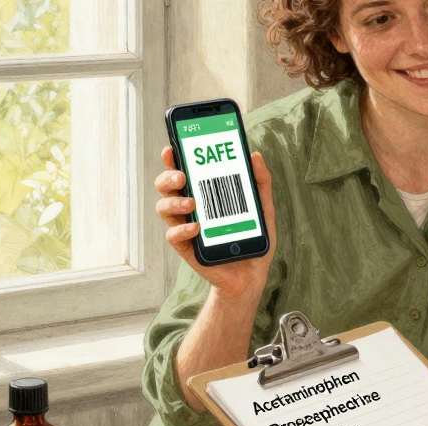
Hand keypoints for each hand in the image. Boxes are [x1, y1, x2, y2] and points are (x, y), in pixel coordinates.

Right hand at [154, 146, 277, 298]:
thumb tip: (255, 156)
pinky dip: (182, 229)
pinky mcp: (187, 248)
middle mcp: (190, 207)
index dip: (174, 157)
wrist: (252, 275)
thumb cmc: (253, 238)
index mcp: (204, 193)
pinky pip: (173, 235)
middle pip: (166, 185)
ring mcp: (186, 226)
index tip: (173, 147)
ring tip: (191, 203)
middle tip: (183, 176)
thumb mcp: (263, 208)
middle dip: (168, 176)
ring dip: (173, 201)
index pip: (183, 169)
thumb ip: (261, 182)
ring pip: (163, 207)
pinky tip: (196, 228)